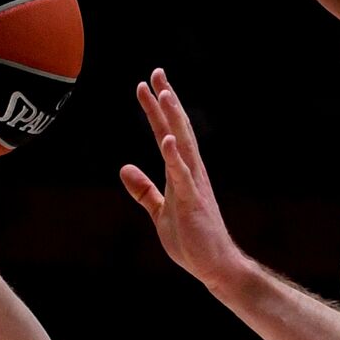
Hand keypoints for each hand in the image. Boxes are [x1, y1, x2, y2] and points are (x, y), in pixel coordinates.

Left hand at [119, 69, 247, 288]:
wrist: (214, 266)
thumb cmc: (192, 240)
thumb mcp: (160, 211)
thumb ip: (144, 190)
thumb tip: (124, 168)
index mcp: (181, 173)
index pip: (167, 133)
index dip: (156, 109)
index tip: (147, 84)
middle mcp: (190, 172)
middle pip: (176, 129)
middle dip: (166, 101)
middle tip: (157, 73)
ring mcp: (193, 185)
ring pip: (182, 145)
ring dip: (172, 119)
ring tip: (163, 93)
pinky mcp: (192, 202)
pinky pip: (182, 175)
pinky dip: (174, 156)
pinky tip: (166, 139)